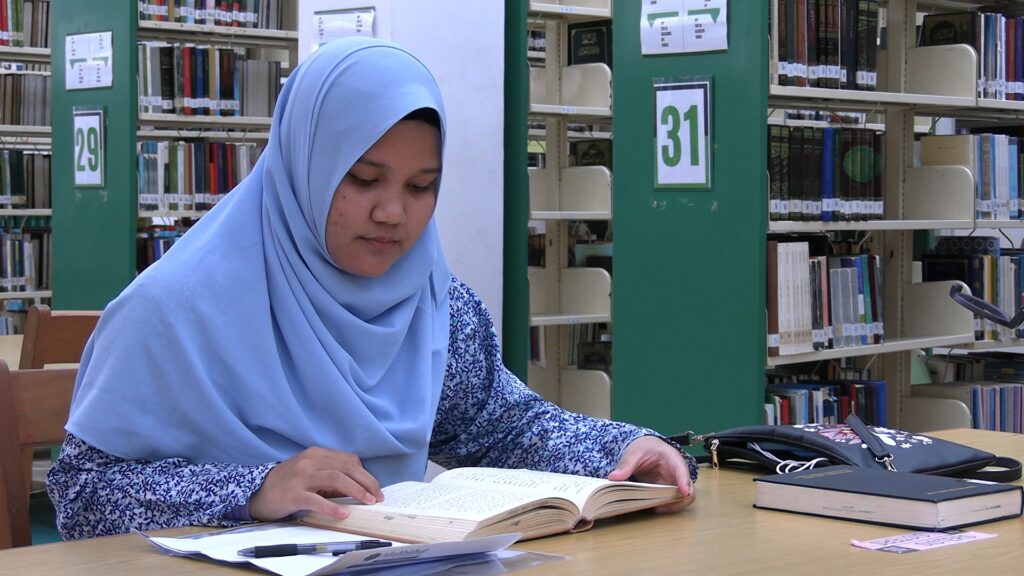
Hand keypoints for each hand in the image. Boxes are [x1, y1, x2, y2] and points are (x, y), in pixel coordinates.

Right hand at [248, 447, 384, 521]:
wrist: (258, 493)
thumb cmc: (289, 484)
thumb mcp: (311, 474)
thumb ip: (332, 477)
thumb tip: (358, 487)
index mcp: (316, 454)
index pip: (348, 460)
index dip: (365, 474)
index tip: (375, 488)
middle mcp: (309, 461)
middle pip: (346, 467)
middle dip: (366, 482)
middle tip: (377, 496)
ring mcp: (300, 477)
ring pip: (336, 479)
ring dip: (356, 491)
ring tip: (367, 502)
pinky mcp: (292, 494)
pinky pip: (316, 499)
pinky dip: (332, 507)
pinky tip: (343, 514)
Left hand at [608, 435, 694, 512]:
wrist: (645, 448)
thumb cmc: (644, 447)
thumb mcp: (634, 452)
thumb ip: (626, 464)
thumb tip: (614, 477)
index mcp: (672, 458)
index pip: (682, 469)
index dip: (684, 481)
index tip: (683, 492)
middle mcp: (678, 473)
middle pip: (689, 489)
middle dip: (680, 500)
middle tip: (662, 506)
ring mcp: (675, 483)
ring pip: (682, 499)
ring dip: (672, 506)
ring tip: (655, 508)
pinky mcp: (668, 490)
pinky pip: (672, 501)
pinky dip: (666, 506)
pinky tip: (652, 507)